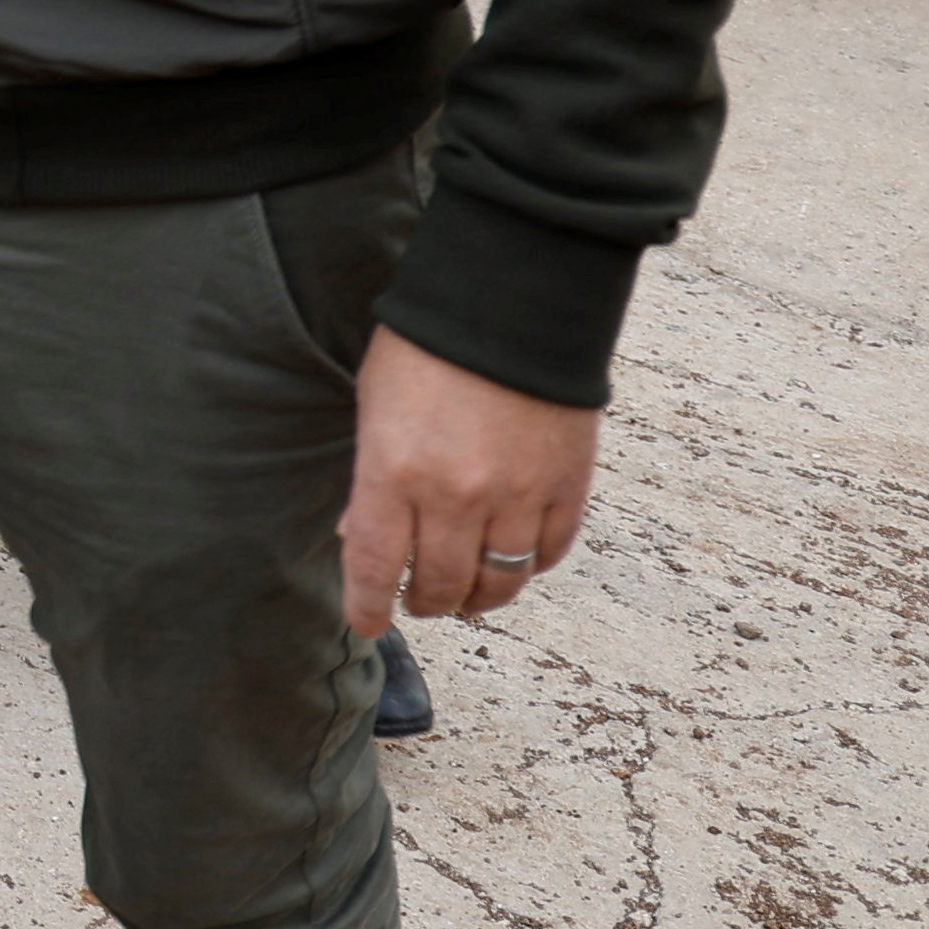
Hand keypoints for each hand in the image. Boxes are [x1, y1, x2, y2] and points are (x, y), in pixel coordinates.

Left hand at [339, 327, 602, 635]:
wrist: (510, 304)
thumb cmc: (425, 348)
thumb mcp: (373, 407)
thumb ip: (370, 477)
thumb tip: (360, 536)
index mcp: (394, 472)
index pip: (374, 567)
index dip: (368, 606)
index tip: (369, 624)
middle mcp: (455, 495)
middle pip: (440, 583)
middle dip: (426, 603)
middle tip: (420, 604)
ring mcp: (517, 495)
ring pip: (500, 580)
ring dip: (480, 599)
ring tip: (467, 599)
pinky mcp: (567, 487)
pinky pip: (549, 552)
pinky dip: (529, 567)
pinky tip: (514, 564)